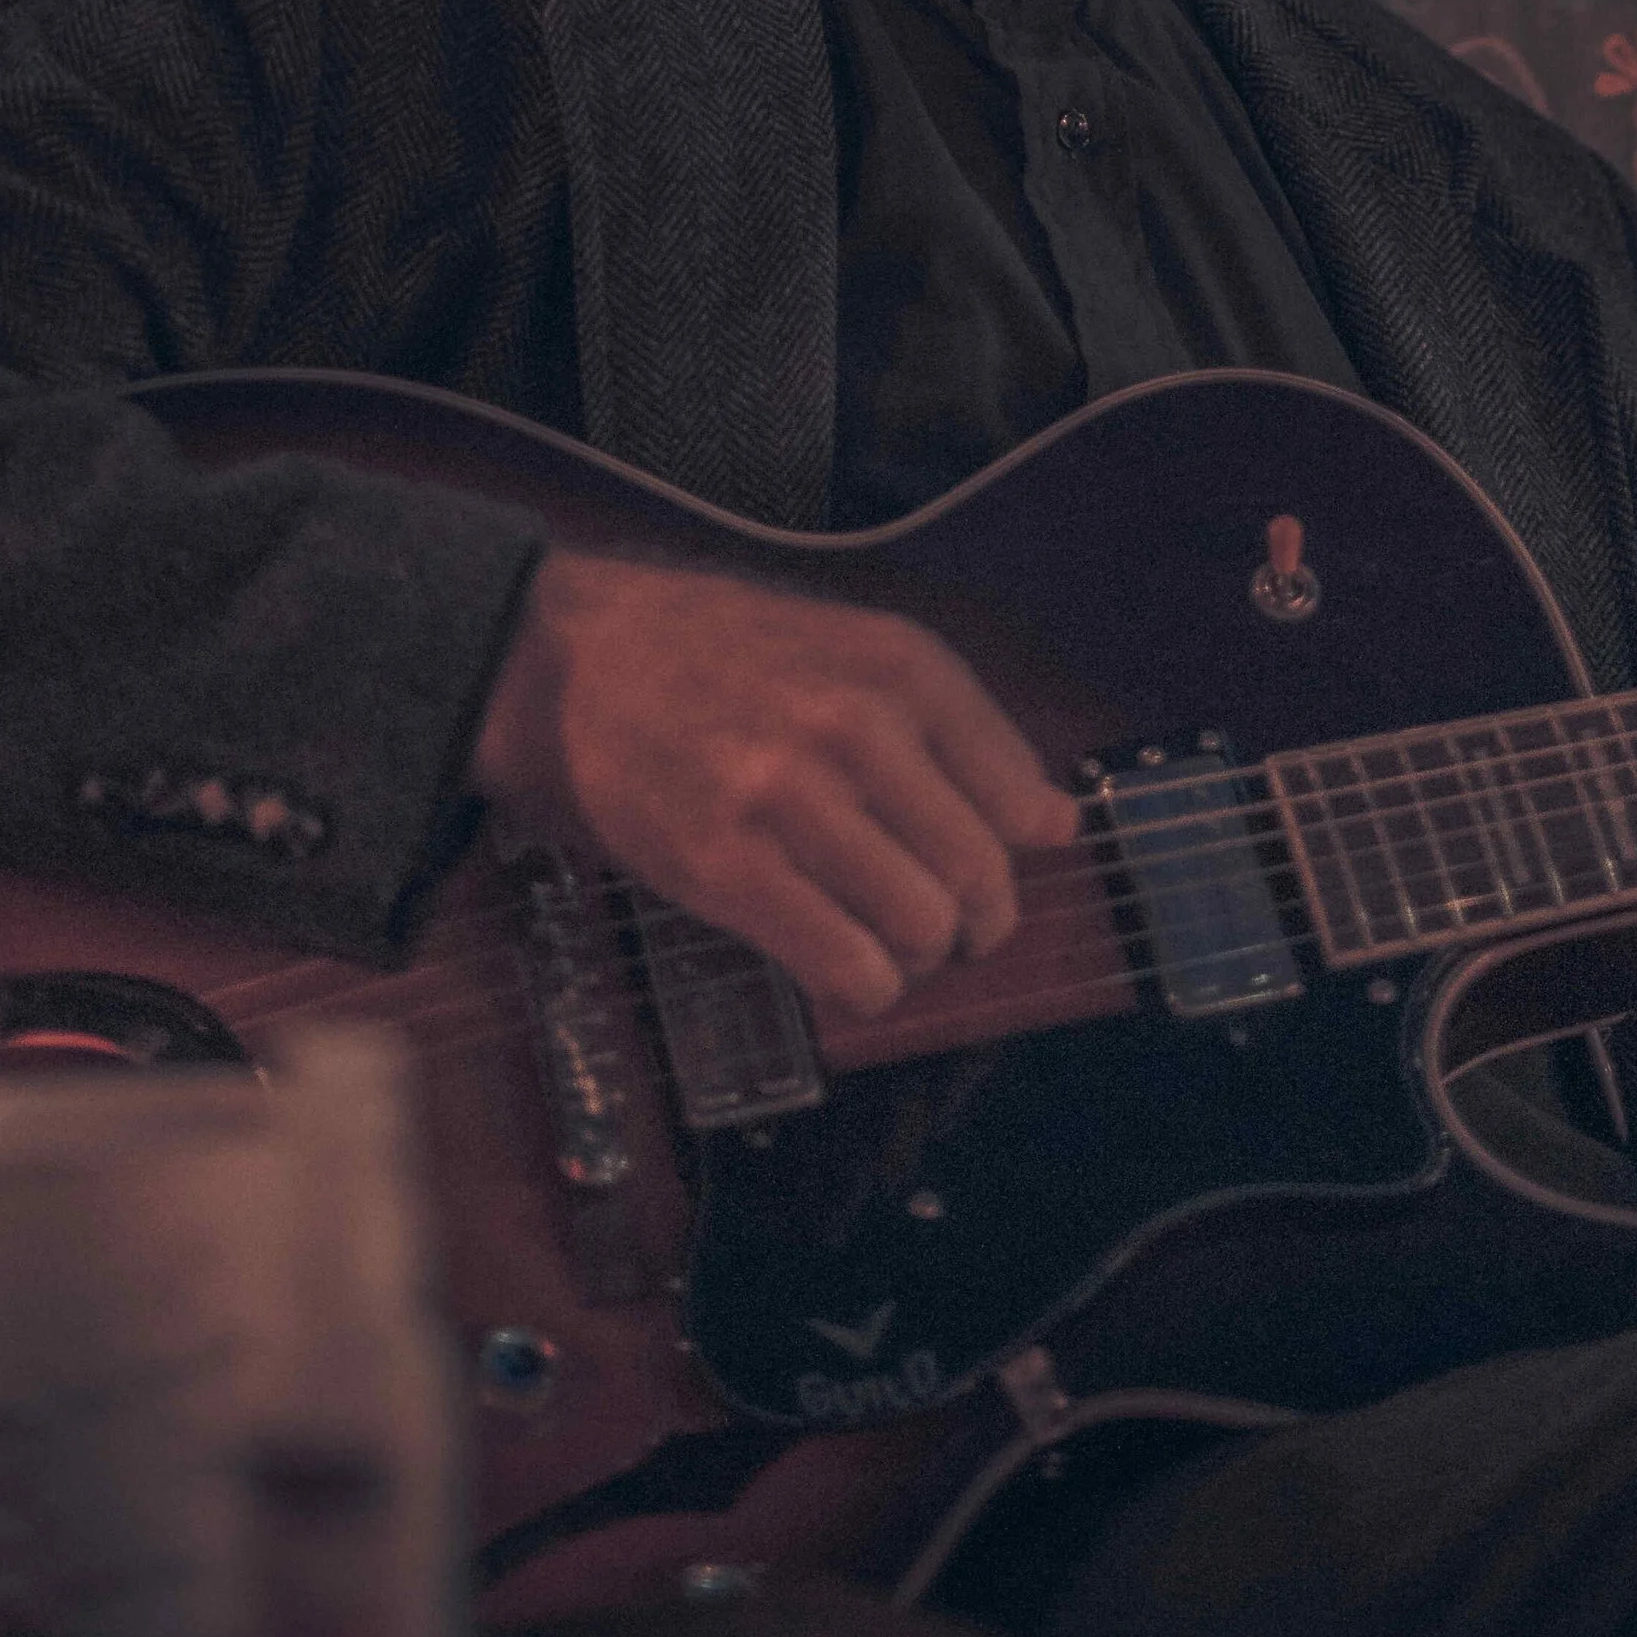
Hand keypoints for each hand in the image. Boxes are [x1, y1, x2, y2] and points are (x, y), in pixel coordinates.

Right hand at [469, 552, 1080, 1020]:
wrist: (577, 661)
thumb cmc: (722, 658)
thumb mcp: (855, 649)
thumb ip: (959, 730)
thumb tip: (1059, 822)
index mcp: (901, 666)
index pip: (1021, 795)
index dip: (1018, 853)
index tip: (991, 869)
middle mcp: (858, 727)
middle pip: (980, 874)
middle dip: (977, 924)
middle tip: (945, 928)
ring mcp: (792, 800)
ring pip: (922, 930)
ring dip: (915, 958)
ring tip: (882, 938)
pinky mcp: (729, 870)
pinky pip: (849, 969)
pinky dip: (863, 986)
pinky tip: (838, 961)